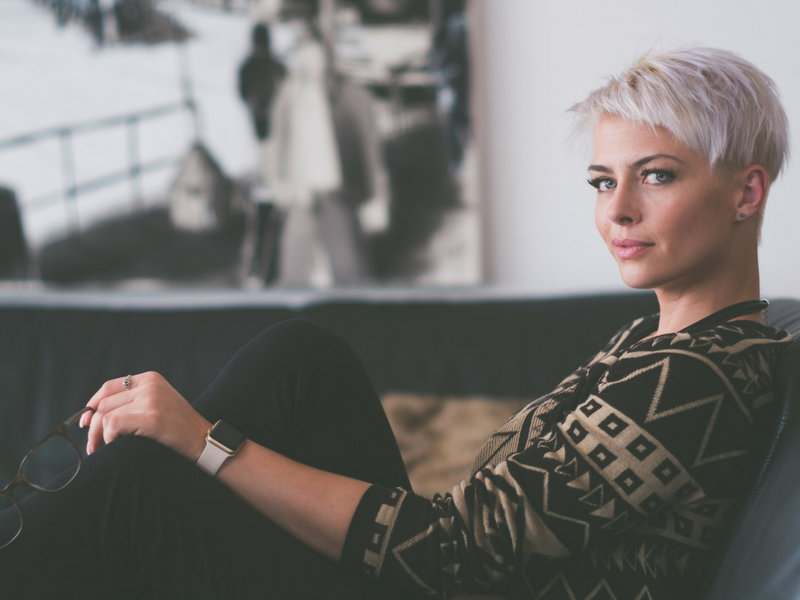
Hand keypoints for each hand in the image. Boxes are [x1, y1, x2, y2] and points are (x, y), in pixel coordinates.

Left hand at [80, 372, 211, 461]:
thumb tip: (94, 415)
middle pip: (104, 403)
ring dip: (99, 436)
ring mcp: (151, 399)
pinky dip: (108, 438)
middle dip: (93, 426)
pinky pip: (114, 425)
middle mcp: (150, 385)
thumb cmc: (179, 429)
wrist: (203, 440)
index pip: (109, 387)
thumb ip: (133, 402)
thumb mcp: (158, 405)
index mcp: (151, 378)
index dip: (92, 405)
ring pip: (106, 415)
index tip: (85, 422)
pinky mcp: (150, 416)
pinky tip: (115, 446)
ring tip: (101, 449)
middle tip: (93, 445)